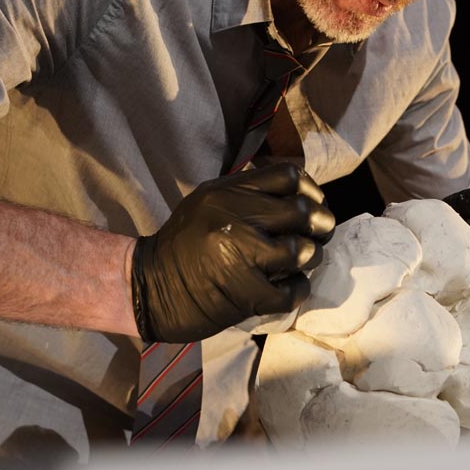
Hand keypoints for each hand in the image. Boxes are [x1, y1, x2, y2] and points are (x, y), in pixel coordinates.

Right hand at [130, 162, 335, 342]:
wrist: (148, 289)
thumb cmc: (184, 246)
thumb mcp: (208, 203)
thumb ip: (248, 193)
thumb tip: (302, 193)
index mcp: (225, 192)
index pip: (288, 176)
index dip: (310, 190)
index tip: (312, 204)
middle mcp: (233, 218)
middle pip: (301, 211)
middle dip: (321, 224)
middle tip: (319, 234)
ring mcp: (239, 256)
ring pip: (302, 251)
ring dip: (310, 258)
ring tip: (300, 261)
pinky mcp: (246, 293)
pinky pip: (293, 289)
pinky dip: (298, 289)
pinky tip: (288, 286)